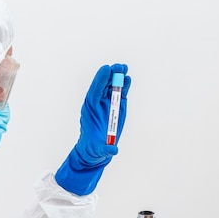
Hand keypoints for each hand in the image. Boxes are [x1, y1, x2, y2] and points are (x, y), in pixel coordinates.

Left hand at [55, 64, 130, 194]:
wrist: (97, 149)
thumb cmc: (95, 147)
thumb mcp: (99, 150)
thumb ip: (106, 149)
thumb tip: (113, 151)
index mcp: (90, 109)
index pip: (95, 91)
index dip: (100, 79)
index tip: (107, 69)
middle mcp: (98, 103)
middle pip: (104, 85)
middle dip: (110, 75)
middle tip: (118, 66)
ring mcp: (108, 103)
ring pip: (112, 86)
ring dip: (118, 77)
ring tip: (124, 67)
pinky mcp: (117, 106)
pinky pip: (120, 93)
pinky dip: (124, 86)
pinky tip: (128, 78)